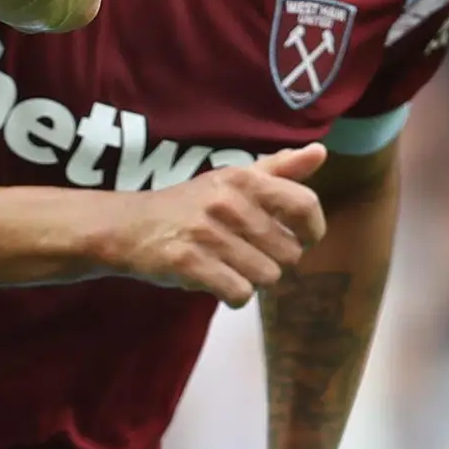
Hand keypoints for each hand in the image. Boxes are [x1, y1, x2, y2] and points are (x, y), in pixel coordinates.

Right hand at [94, 145, 326, 304]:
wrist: (128, 227)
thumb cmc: (188, 206)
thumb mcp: (231, 180)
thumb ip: (278, 169)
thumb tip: (319, 152)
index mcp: (244, 180)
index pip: (304, 205)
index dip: (312, 230)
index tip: (302, 239)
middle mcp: (229, 202)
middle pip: (289, 252)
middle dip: (275, 262)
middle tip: (250, 256)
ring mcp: (208, 233)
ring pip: (266, 276)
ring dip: (253, 280)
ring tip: (231, 268)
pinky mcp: (190, 263)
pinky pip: (239, 293)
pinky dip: (234, 296)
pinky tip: (220, 285)